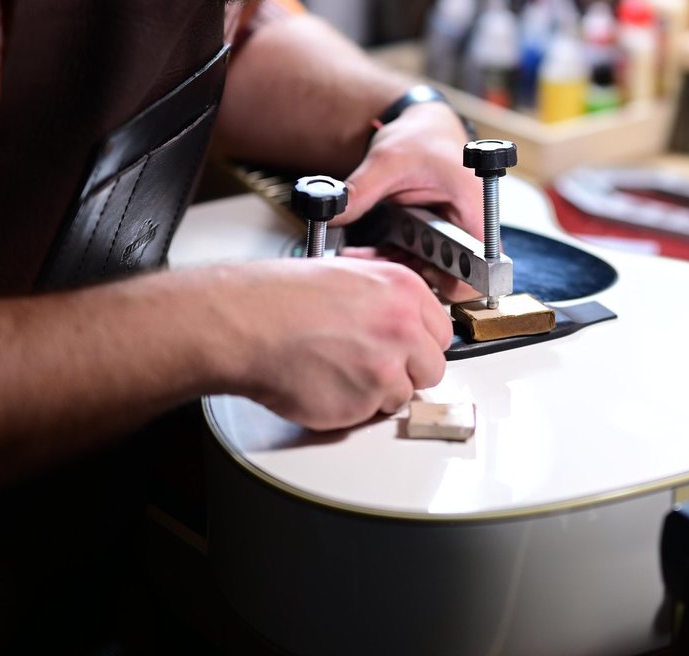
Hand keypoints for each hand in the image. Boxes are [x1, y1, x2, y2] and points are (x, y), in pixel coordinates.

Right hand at [213, 256, 452, 429]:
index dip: (419, 344)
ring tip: (340, 372)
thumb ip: (386, 300)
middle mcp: (403, 327)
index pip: (440, 330)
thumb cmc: (282, 298)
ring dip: (377, 392)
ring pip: (403, 395)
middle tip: (372, 366)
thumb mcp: (349, 274)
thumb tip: (403, 320)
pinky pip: (372, 414)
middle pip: (432, 368)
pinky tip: (328, 385)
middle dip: (406, 372)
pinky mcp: (366, 401)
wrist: (248, 323)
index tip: (406, 350)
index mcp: (403, 289)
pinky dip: (353, 408)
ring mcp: (387, 367)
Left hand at [331, 101, 482, 301]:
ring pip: (428, 272)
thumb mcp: (389, 159)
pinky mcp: (431, 237)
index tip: (417, 274)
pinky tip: (364, 252)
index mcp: (475, 208)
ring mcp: (449, 235)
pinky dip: (390, 260)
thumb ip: (361, 189)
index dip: (454, 282)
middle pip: (452, 275)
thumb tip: (333, 214)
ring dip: (395, 270)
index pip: (480, 266)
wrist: (421, 127)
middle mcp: (467, 227)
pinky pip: (413, 260)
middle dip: (412, 277)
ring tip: (359, 257)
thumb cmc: (423, 135)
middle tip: (377, 269)